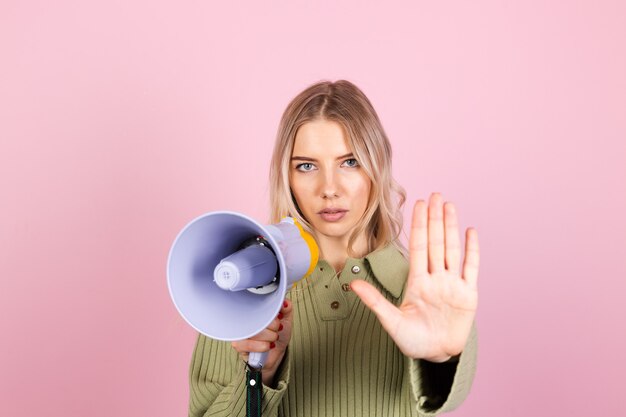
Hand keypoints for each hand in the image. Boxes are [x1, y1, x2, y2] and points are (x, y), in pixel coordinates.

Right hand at [231, 299, 292, 385]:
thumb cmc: (278, 333)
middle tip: (278, 328)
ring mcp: (240, 330)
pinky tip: (268, 346)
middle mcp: (244, 317)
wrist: (276, 352)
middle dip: (273, 325)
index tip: (279, 316)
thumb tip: (283, 303)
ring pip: (252, 330)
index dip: (271, 311)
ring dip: (269, 336)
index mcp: (254, 308)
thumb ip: (286, 307)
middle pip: (255, 317)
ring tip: (273, 338)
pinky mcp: (238, 344)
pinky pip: (247, 344)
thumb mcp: (286, 318)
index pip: (257, 303)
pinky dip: (261, 346)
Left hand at [351, 192, 478, 361]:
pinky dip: (472, 251)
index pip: (419, 247)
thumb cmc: (413, 340)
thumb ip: (375, 301)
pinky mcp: (469, 295)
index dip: (419, 226)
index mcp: (417, 282)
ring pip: (452, 249)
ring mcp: (453, 284)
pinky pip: (471, 268)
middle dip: (435, 218)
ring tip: (449, 205)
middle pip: (436, 242)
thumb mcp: (391, 321)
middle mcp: (435, 278)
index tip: (418, 205)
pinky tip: (470, 232)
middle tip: (435, 194)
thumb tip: (354, 285)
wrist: (436, 355)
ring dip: (451, 227)